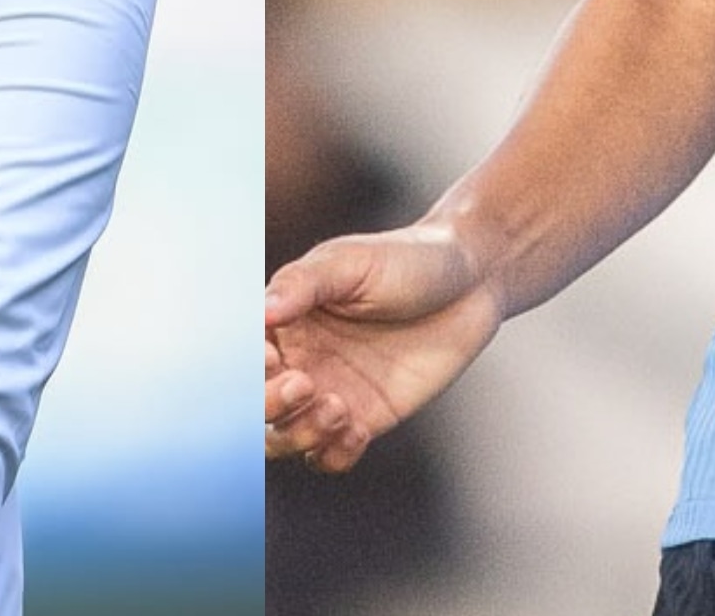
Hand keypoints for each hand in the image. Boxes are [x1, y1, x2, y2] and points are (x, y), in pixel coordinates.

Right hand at [264, 220, 501, 473]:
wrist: (472, 280)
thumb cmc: (407, 258)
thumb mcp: (352, 262)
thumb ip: (304, 284)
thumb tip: (261, 312)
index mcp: (283, 321)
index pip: (243, 359)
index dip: (247, 369)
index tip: (274, 357)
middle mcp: (298, 361)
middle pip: (255, 408)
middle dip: (267, 407)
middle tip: (305, 384)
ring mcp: (329, 394)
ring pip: (287, 439)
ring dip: (301, 434)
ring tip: (339, 408)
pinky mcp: (365, 419)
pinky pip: (330, 457)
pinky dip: (334, 454)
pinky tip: (359, 429)